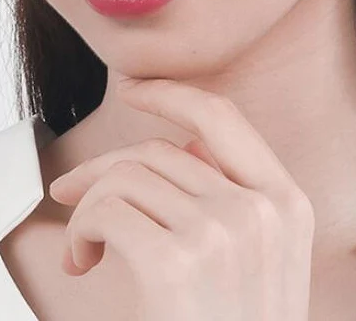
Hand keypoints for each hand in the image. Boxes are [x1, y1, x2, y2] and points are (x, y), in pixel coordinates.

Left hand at [47, 77, 314, 320]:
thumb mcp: (256, 265)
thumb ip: (230, 198)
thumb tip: (181, 143)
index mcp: (287, 205)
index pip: (224, 119)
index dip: (174, 94)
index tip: (134, 90)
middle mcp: (259, 210)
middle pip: (160, 150)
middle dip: (104, 169)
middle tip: (69, 194)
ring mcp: (221, 234)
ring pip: (126, 176)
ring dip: (90, 207)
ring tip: (85, 249)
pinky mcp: (173, 265)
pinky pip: (105, 209)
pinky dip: (80, 231)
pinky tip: (81, 264)